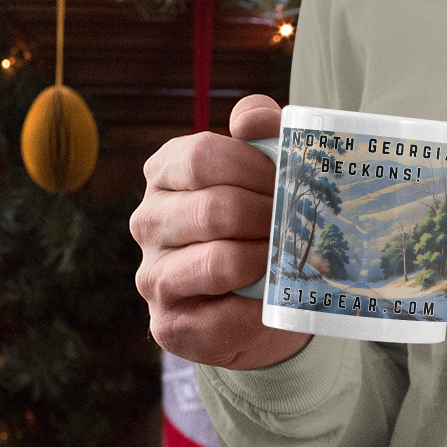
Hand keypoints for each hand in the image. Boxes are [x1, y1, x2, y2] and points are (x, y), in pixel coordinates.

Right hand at [131, 94, 309, 371]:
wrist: (264, 300)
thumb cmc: (263, 220)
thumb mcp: (267, 165)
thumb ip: (262, 126)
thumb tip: (250, 121)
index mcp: (166, 173)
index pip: (203, 157)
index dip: (256, 169)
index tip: (288, 183)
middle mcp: (148, 222)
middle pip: (216, 210)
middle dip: (270, 218)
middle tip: (297, 226)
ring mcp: (153, 276)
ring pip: (220, 262)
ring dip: (268, 261)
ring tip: (287, 259)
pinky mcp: (168, 326)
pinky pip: (223, 317)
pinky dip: (259, 309)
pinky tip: (270, 301)